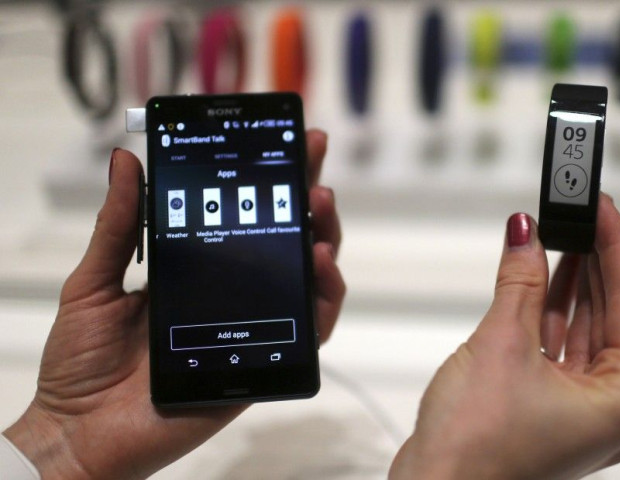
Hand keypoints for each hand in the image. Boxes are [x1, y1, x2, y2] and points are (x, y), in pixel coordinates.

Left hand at [3, 130, 344, 479]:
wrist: (81, 431)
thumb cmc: (83, 362)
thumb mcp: (95, 281)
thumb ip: (118, 225)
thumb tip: (127, 161)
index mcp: (199, 271)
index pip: (245, 218)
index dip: (271, 182)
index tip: (287, 143)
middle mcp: (235, 294)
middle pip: (287, 242)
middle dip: (309, 200)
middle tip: (314, 166)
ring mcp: (255, 327)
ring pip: (309, 280)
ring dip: (325, 239)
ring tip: (320, 207)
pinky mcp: (265, 361)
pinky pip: (311, 330)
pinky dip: (325, 297)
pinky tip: (321, 265)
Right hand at [390, 195, 619, 479]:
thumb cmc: (475, 449)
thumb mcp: (502, 344)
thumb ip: (519, 282)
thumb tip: (525, 233)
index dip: (616, 245)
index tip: (601, 206)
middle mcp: (609, 407)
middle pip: (611, 314)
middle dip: (592, 260)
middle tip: (579, 213)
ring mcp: (577, 409)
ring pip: (581, 329)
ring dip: (567, 282)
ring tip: (559, 235)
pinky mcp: (546, 407)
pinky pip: (556, 347)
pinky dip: (544, 311)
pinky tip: (535, 277)